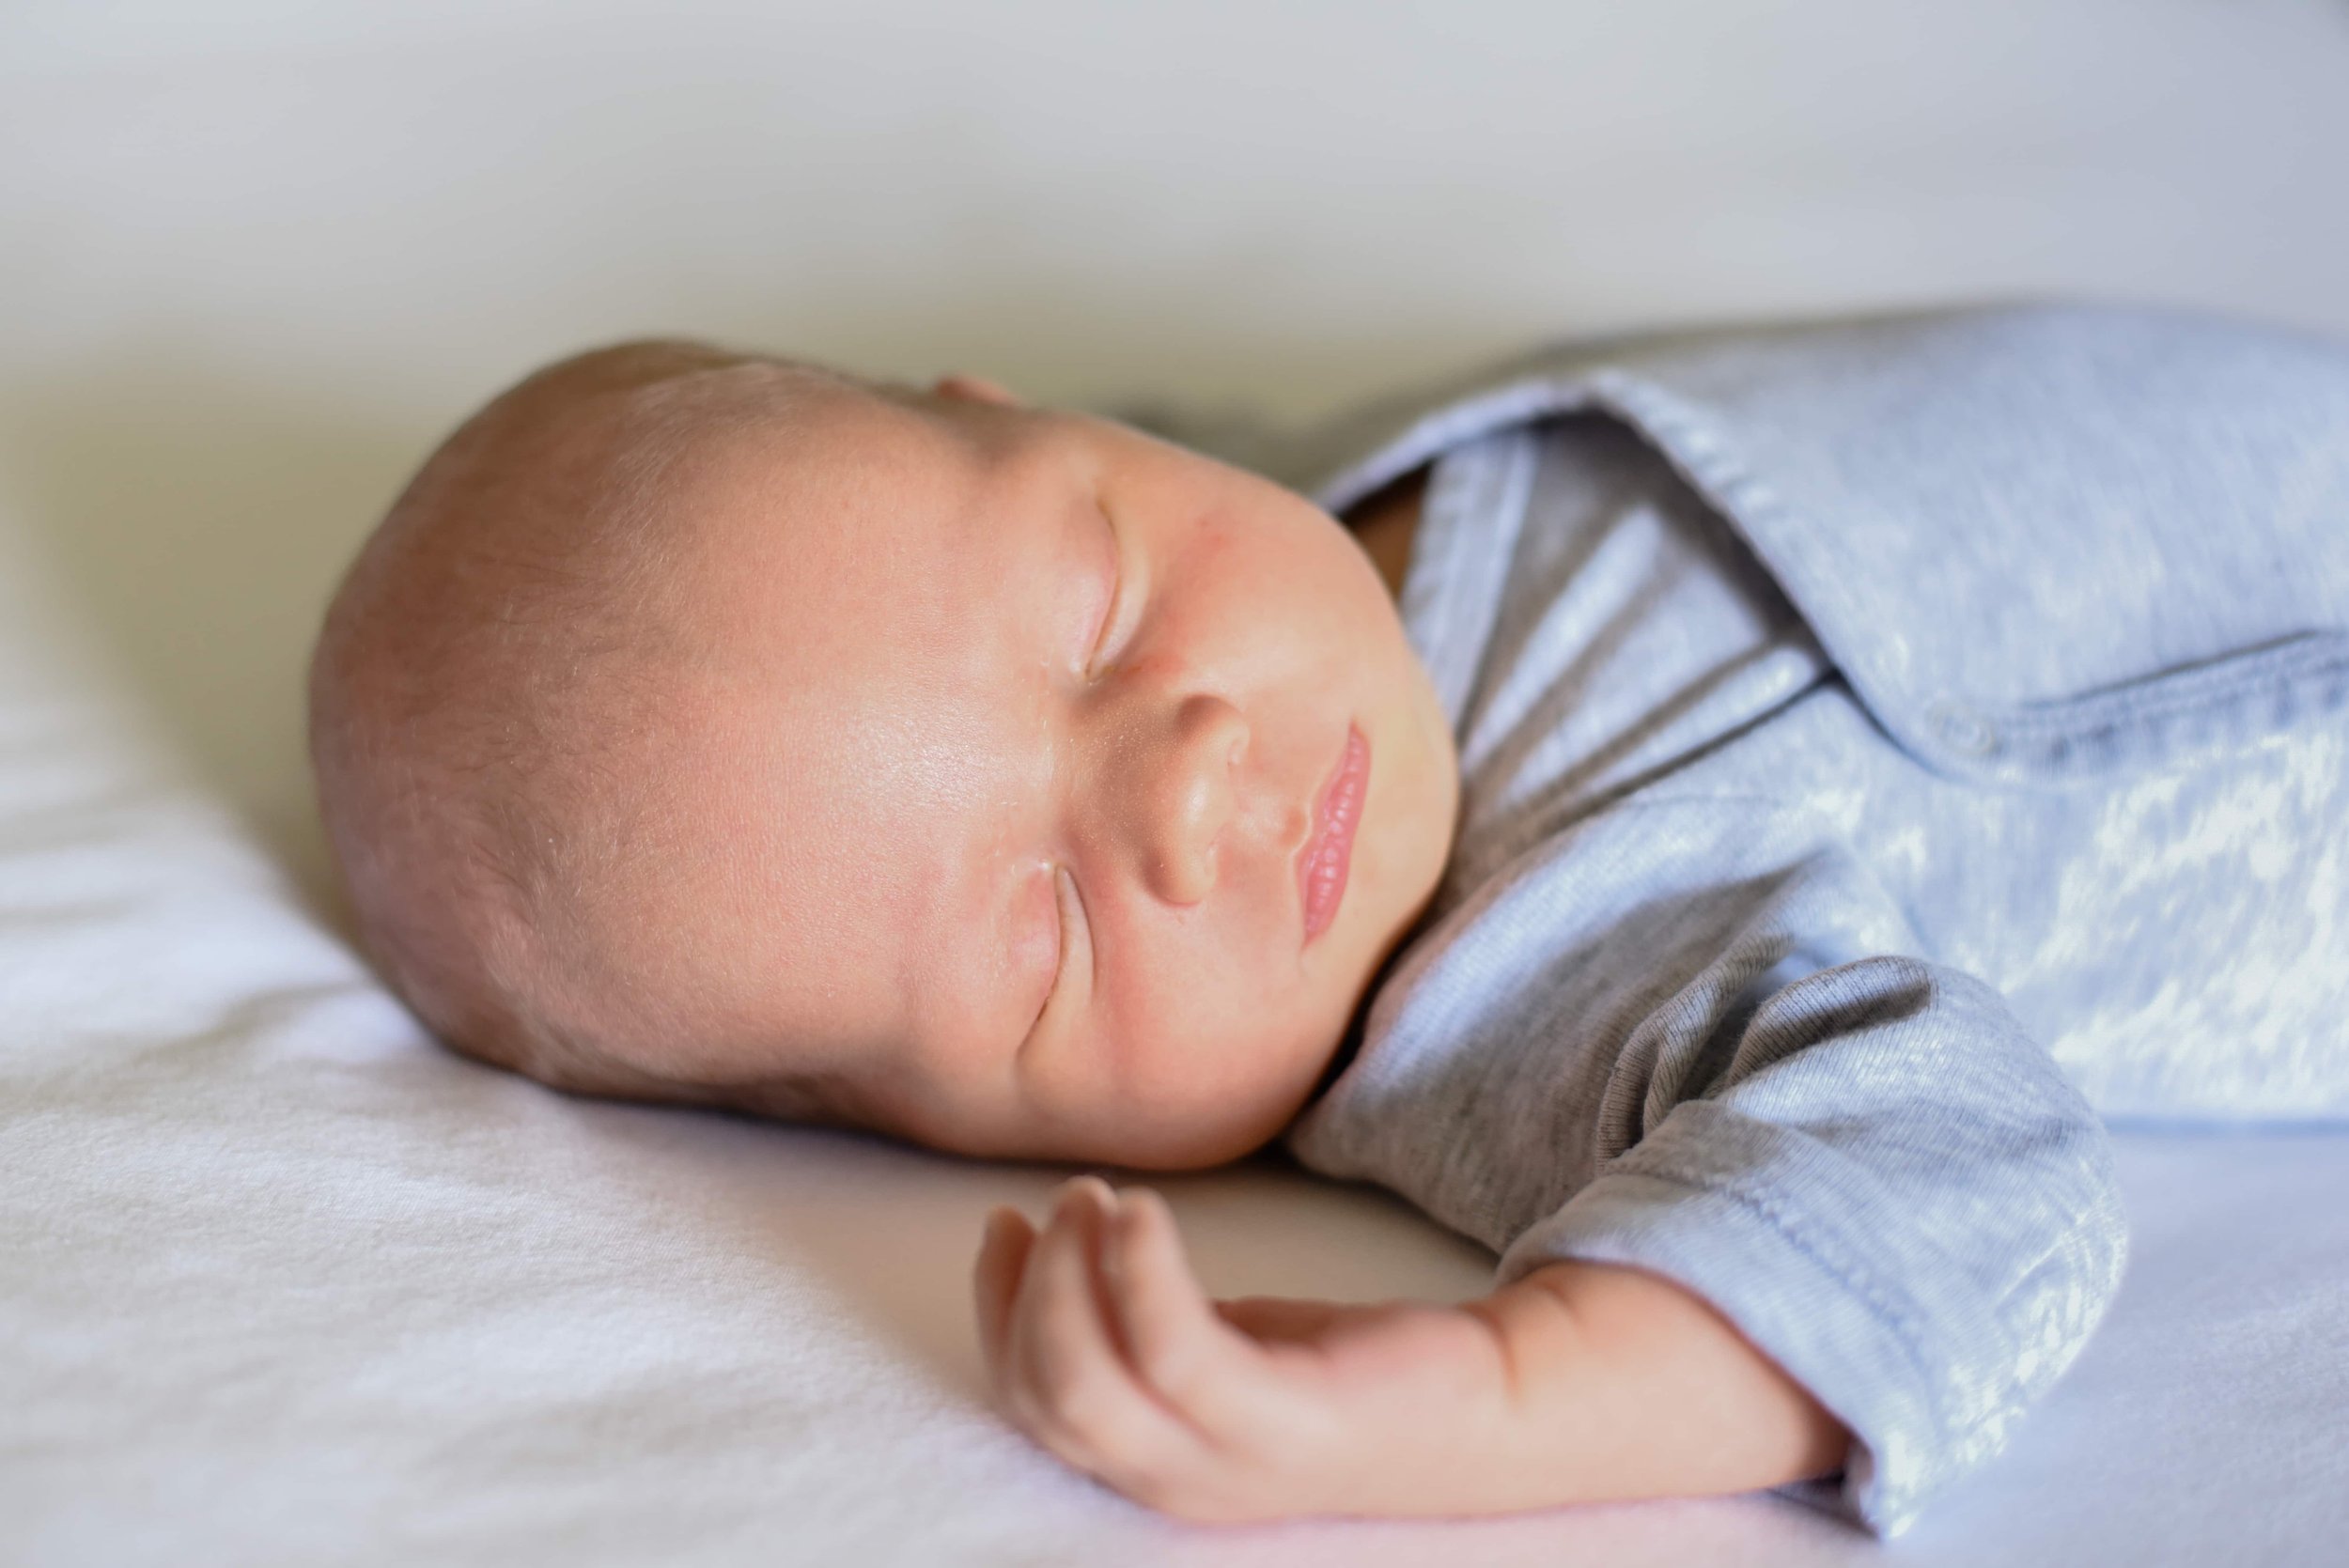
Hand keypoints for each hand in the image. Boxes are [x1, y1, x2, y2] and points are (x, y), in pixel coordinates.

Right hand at [972, 1175, 1528, 1522]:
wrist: (1487, 1407)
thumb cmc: (1353, 1374)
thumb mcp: (1229, 1352)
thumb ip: (1153, 1330)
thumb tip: (1081, 1253)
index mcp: (1153, 1465)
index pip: (1032, 1405)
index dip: (999, 1312)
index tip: (1006, 1227)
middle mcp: (1177, 1480)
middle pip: (1047, 1395)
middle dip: (1028, 1285)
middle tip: (1064, 1201)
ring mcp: (1226, 1461)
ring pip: (1086, 1381)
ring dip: (1068, 1273)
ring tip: (1099, 1197)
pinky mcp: (1280, 1419)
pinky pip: (1173, 1350)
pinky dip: (1138, 1272)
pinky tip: (1144, 1211)